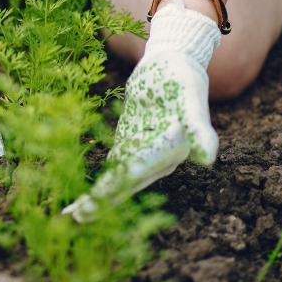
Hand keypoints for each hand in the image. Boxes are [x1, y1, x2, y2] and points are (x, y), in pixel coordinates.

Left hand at [64, 0, 220, 221]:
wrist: (174, 62)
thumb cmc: (184, 79)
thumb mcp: (191, 99)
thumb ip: (198, 128)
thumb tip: (208, 159)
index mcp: (170, 152)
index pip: (136, 173)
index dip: (114, 189)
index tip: (92, 203)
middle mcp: (158, 159)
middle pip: (125, 184)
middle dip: (101, 202)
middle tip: (74, 219)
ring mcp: (143, 152)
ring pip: (117, 180)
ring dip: (97, 198)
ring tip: (72, 216)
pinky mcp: (131, 142)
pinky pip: (113, 167)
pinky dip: (99, 181)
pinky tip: (82, 195)